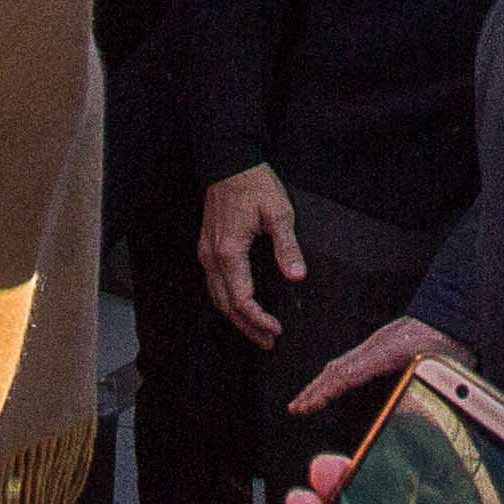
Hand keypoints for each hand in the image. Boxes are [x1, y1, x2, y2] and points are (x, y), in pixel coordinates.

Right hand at [200, 164, 307, 344]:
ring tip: (257, 331)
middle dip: (247, 327)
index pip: (241, 300)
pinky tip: (242, 305)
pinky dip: (228, 301)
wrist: (229, 161)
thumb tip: (297, 276)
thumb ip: (287, 247)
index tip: (277, 330)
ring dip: (236, 317)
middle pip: (226, 306)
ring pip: (216, 297)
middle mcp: (212, 257)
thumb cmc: (254, 184)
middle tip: (268, 342)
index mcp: (229, 252)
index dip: (259, 320)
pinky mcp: (207, 247)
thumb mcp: (279, 213)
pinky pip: (214, 284)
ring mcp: (206, 253)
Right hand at [292, 310, 459, 418]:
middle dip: (313, 390)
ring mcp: (379, 342)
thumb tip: (402, 418)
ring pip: (342, 363)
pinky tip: (335, 384)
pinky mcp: (384, 343)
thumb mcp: (442, 372)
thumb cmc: (453, 340)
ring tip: (307, 399)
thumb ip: (421, 393)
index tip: (307, 406)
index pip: (346, 374)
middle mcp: (377, 346)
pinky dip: (336, 374)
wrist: (457, 312)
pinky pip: (351, 360)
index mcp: (388, 352)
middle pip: (337, 368)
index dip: (324, 392)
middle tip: (296, 407)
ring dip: (322, 381)